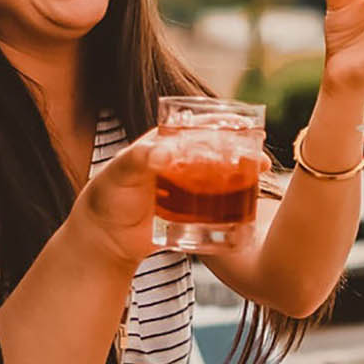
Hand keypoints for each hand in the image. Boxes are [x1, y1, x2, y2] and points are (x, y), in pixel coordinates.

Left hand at [70, 132, 273, 266]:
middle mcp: (180, 164)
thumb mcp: (119, 172)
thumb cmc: (107, 196)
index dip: (221, 125)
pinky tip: (247, 209)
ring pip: (221, 179)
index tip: (243, 126)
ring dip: (242, 177)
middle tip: (259, 159)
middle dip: (241, 152)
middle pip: (217, 152)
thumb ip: (139, 158)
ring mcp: (187, 191)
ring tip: (258, 179)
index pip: (198, 128)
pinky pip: (216, 209)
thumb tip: (166, 151)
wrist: (103, 238)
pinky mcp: (190, 216)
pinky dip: (233, 208)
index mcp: (165, 145)